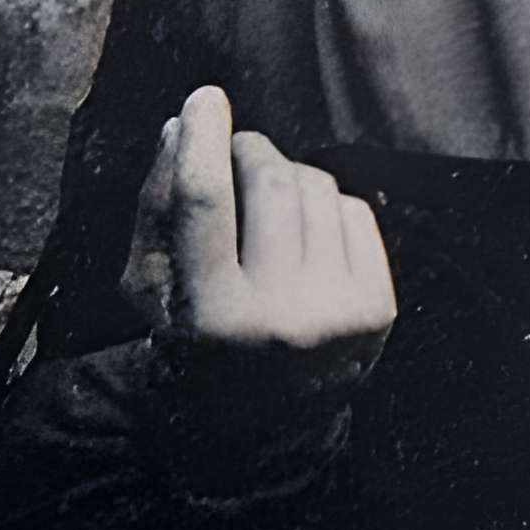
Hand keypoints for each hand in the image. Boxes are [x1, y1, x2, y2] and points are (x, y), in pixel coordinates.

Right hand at [123, 85, 396, 363]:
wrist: (260, 430)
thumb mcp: (153, 288)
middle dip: (248, 151)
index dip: (202, 140)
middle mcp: (281, 318)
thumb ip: (156, 207)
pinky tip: (304, 241)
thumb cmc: (193, 342)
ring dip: (287, 176)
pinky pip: (354, 211)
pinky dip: (326, 208)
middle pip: (270, 181)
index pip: (205, 203)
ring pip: (317, 187)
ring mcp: (337, 314)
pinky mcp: (377, 309)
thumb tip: (182, 128)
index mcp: (210, 316)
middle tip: (232, 155)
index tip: (203, 100)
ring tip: (265, 210)